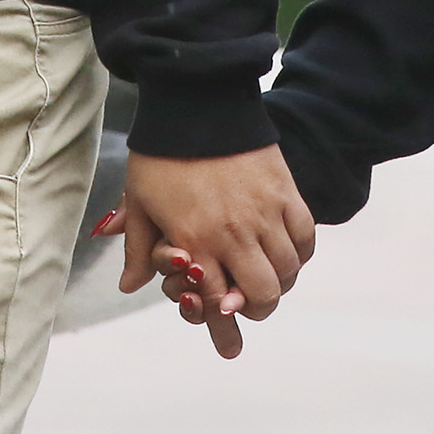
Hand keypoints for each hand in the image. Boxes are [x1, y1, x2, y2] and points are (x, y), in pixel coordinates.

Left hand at [115, 146, 316, 360]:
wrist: (195, 102)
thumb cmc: (161, 153)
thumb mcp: (140, 201)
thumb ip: (139, 250)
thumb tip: (129, 286)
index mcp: (195, 241)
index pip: (217, 301)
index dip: (222, 322)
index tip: (226, 331)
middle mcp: (234, 234)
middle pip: (263, 295)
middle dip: (257, 308)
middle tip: (249, 304)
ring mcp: (264, 213)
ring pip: (287, 271)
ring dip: (278, 282)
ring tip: (266, 277)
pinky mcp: (286, 192)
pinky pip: (304, 237)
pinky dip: (299, 252)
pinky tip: (287, 252)